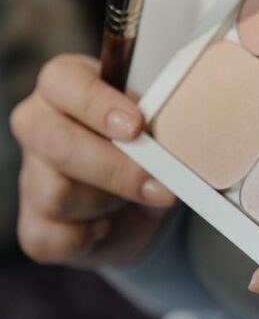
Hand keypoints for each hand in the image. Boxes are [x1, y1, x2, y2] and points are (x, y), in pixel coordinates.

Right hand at [10, 54, 175, 267]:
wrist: (146, 207)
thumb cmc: (150, 151)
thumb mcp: (161, 130)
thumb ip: (158, 125)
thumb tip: (167, 140)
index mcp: (66, 86)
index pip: (62, 80)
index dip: (97, 104)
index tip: (137, 127)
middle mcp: (38, 124)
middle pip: (56, 142)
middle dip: (112, 167)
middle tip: (158, 182)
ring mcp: (31, 175)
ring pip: (56, 193)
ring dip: (106, 203)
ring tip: (130, 199)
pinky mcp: (32, 223)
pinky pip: (49, 237)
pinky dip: (86, 238)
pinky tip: (104, 227)